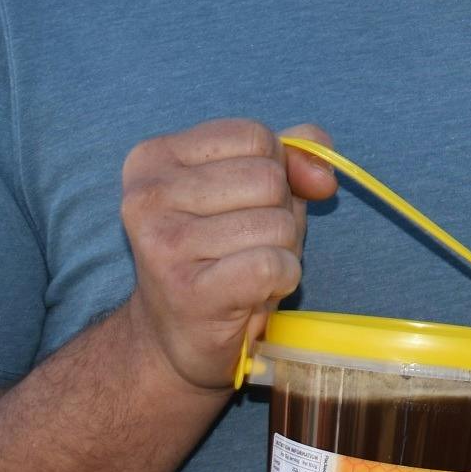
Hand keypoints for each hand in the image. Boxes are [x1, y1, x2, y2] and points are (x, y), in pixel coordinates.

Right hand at [118, 119, 337, 392]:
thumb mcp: (252, 190)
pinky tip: (255, 290)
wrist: (178, 335)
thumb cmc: (220, 251)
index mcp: (154, 157)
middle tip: (245, 245)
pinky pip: (273, 264)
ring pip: (278, 222)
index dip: (274, 171)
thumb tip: (323, 175)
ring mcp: (163, 244)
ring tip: (245, 268)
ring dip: (281, 249)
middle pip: (268, 179)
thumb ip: (292, 157)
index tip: (243, 205)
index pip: (256, 136)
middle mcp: (147, 196)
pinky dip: (282, 277)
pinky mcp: (188, 291)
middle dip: (278, 213)